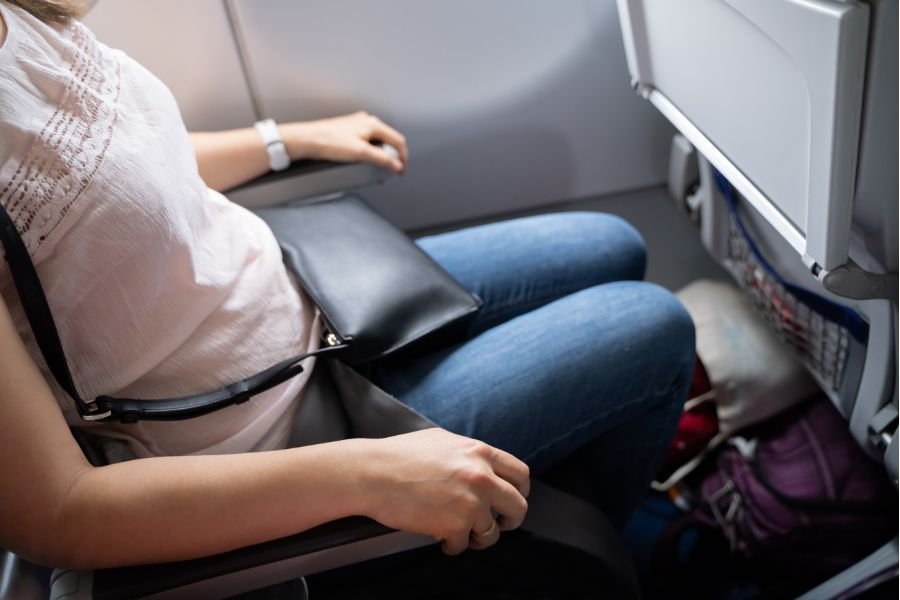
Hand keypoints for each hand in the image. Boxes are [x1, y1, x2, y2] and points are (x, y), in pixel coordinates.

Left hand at [279, 111, 408, 173]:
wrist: (308, 139)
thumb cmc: (329, 141)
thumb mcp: (360, 153)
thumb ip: (381, 159)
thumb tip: (396, 164)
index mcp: (372, 124)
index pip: (398, 140)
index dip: (403, 157)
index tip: (401, 170)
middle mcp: (366, 122)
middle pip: (388, 141)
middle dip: (391, 158)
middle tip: (389, 172)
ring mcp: (356, 126)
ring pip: (377, 142)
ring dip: (380, 157)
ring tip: (376, 169)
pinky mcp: (348, 131)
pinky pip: (366, 142)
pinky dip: (370, 153)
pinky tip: (363, 162)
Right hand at [360, 428, 529, 554]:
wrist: (372, 472)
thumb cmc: (398, 456)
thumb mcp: (442, 441)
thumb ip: (468, 454)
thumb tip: (482, 466)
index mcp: (479, 452)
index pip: (520, 473)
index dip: (519, 491)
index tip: (511, 500)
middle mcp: (481, 476)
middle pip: (518, 506)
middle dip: (509, 520)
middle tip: (496, 524)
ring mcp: (471, 501)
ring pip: (492, 531)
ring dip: (477, 536)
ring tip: (460, 533)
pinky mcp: (455, 525)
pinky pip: (463, 545)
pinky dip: (452, 545)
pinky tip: (440, 537)